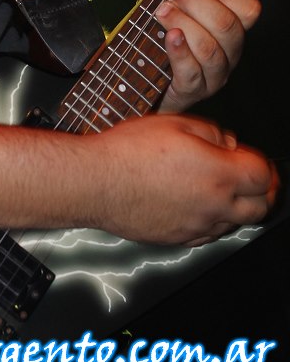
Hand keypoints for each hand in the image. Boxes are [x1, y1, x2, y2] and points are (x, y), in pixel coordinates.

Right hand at [88, 113, 277, 245]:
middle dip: (263, 192)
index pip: (263, 176)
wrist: (97, 182)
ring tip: (222, 189)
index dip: (262, 165)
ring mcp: (197, 227)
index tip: (253, 159)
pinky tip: (198, 204)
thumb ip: (211, 132)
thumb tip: (227, 144)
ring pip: (235, 224)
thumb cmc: (129, 152)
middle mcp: (213, 206)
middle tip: (254, 180)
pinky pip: (209, 235)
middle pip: (260, 208)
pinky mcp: (179, 238)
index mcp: (218, 174)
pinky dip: (213, 221)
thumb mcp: (175, 122)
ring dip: (238, 207)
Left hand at [135, 0, 260, 112]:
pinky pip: (192, 72)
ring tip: (160, 13)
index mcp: (227, 27)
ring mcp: (212, 75)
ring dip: (184, 25)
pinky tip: (169, 37)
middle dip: (197, 5)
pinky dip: (180, 52)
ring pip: (210, 49)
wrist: (139, 80)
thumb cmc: (155, 38)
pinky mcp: (192, 91)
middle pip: (228, 26)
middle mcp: (227, 52)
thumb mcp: (153, 6)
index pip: (249, 8)